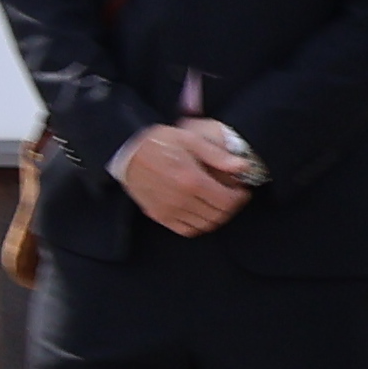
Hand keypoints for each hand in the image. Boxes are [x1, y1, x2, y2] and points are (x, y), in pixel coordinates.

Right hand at [115, 120, 252, 235]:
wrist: (125, 152)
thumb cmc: (157, 142)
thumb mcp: (189, 139)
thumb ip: (217, 154)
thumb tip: (242, 166)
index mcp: (192, 180)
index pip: (227, 200)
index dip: (240, 198)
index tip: (242, 191)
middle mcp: (182, 200)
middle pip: (218, 215)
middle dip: (231, 207)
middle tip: (232, 196)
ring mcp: (170, 211)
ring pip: (205, 225)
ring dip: (216, 217)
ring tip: (217, 204)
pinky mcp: (160, 216)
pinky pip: (187, 229)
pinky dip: (198, 225)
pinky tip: (200, 212)